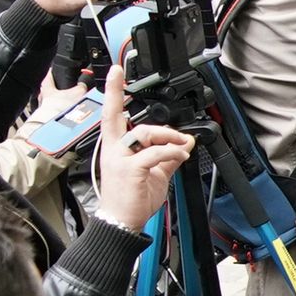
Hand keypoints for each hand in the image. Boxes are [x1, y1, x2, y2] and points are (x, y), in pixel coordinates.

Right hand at [88, 65, 195, 231]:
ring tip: (180, 144)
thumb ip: (167, 156)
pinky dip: (172, 151)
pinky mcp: (129, 170)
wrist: (123, 223)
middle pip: (117, 116)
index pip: (111, 114)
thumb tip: (185, 142)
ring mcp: (119, 159)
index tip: (115, 72)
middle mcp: (113, 150)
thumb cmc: (132, 199)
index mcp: (115, 147)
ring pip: (142, 133)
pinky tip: (180, 155)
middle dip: (123, 97)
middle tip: (158, 110)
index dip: (112, 93)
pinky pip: (154, 153)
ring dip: (167, 135)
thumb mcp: (154, 174)